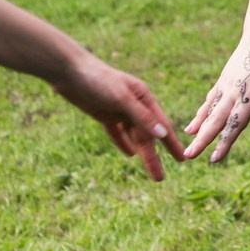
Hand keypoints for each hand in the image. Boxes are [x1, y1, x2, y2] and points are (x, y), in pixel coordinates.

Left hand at [50, 55, 174, 180]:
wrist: (68, 71)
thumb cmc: (97, 79)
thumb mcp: (121, 97)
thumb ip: (141, 116)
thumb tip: (162, 134)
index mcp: (143, 98)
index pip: (161, 125)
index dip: (171, 143)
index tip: (181, 159)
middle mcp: (134, 105)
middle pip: (146, 136)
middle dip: (154, 157)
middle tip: (160, 179)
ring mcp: (118, 110)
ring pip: (133, 137)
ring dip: (141, 154)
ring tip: (151, 172)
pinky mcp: (104, 114)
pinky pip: (117, 133)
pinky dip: (123, 143)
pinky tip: (130, 155)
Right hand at [181, 17, 249, 162]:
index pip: (235, 124)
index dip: (224, 143)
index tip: (214, 159)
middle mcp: (234, 91)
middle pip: (215, 120)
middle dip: (202, 140)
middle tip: (188, 156)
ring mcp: (226, 85)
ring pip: (209, 110)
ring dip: (197, 128)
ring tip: (186, 144)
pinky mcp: (223, 79)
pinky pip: (210, 99)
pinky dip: (201, 113)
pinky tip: (193, 126)